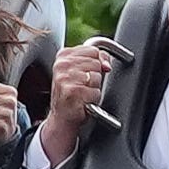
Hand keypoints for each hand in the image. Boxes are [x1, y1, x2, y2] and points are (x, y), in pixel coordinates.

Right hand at [40, 41, 114, 163]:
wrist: (62, 118)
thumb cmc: (73, 94)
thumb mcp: (81, 71)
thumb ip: (96, 60)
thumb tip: (107, 64)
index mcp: (63, 56)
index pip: (93, 50)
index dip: (98, 62)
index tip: (89, 73)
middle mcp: (62, 65)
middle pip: (96, 63)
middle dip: (94, 77)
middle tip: (83, 86)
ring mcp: (66, 78)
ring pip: (97, 77)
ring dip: (94, 88)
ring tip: (83, 93)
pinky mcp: (72, 91)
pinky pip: (96, 92)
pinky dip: (93, 99)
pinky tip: (83, 101)